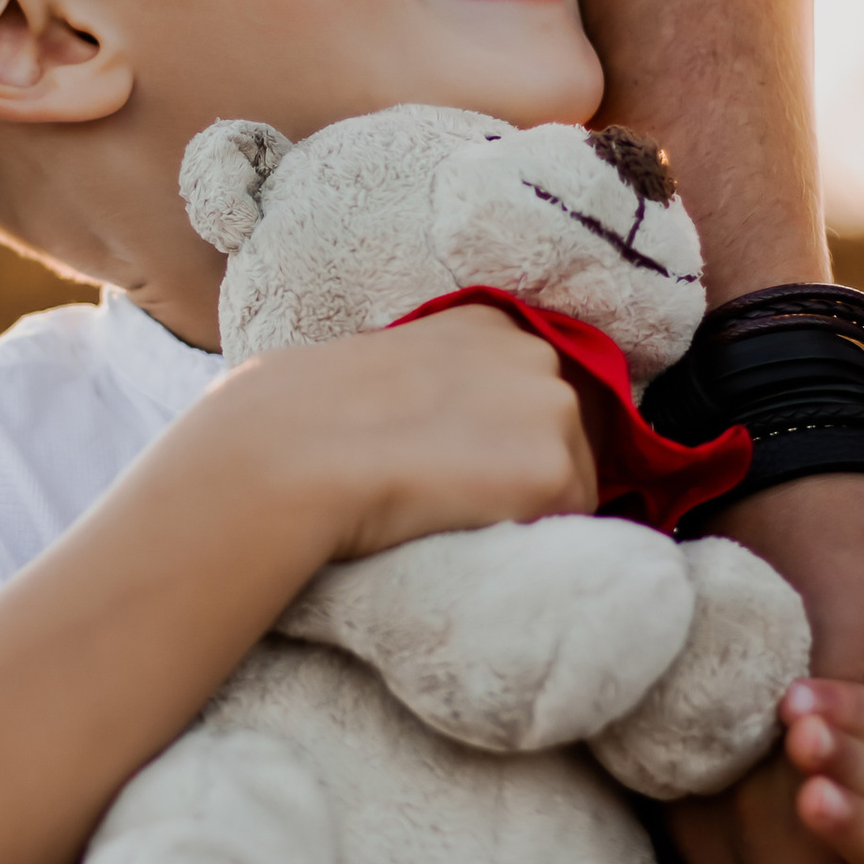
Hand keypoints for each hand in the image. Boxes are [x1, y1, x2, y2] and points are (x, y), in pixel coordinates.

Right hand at [230, 302, 597, 568]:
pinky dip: (527, 540)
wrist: (292, 452)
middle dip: (523, 469)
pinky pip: (567, 526)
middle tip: (455, 495)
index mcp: (488, 323)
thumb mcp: (376, 363)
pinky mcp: (555, 470)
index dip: (503, 436)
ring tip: (454, 513)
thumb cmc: (301, 414)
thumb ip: (426, 379)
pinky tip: (469, 531)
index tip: (461, 462)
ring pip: (572, 482)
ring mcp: (552, 409)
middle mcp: (534, 353)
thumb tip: (417, 415)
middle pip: (564, 433)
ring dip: (527, 507)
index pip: (531, 390)